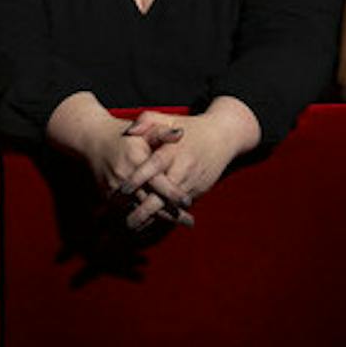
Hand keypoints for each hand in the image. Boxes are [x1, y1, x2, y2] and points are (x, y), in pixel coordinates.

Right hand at [84, 113, 194, 228]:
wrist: (93, 141)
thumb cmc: (125, 135)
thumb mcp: (143, 130)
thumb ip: (162, 132)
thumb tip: (181, 133)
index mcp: (136, 159)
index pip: (157, 181)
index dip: (173, 192)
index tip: (189, 201)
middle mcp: (124, 176)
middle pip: (150, 201)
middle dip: (171, 213)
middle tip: (190, 222)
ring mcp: (115, 188)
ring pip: (139, 210)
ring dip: (159, 219)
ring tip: (178, 224)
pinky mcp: (108, 197)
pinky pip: (127, 213)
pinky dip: (143, 220)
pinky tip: (158, 223)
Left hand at [120, 101, 260, 228]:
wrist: (222, 136)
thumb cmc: (190, 127)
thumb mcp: (168, 118)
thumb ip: (147, 121)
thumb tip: (130, 131)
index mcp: (174, 150)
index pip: (154, 166)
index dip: (139, 178)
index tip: (122, 188)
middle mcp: (184, 168)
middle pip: (163, 194)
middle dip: (145, 209)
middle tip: (126, 221)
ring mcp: (193, 181)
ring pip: (171, 205)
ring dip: (154, 218)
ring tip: (134, 228)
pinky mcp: (199, 190)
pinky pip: (180, 206)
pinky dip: (166, 215)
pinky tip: (150, 223)